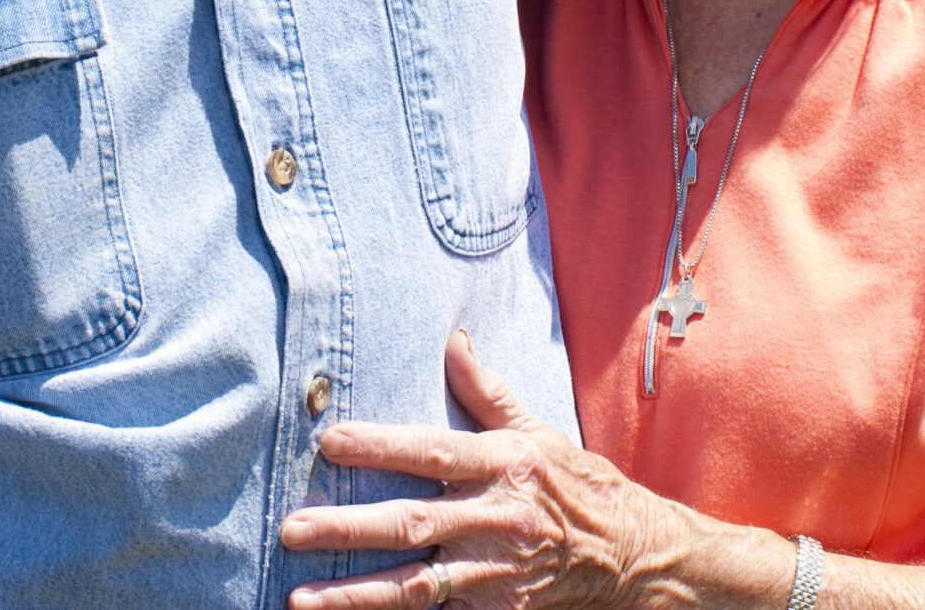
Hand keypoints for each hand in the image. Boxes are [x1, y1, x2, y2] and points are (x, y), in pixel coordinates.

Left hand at [280, 332, 684, 609]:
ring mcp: (497, 571)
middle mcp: (498, 518)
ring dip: (356, 593)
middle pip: (414, 522)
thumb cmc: (575, 483)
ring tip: (300, 597)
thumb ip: (486, 391)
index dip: (381, 446)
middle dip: (348, 528)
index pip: (433, 451)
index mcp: (504, 464)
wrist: (633, 553)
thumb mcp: (537, 430)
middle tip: (291, 528)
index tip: (329, 441)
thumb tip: (452, 340)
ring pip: (417, 585)